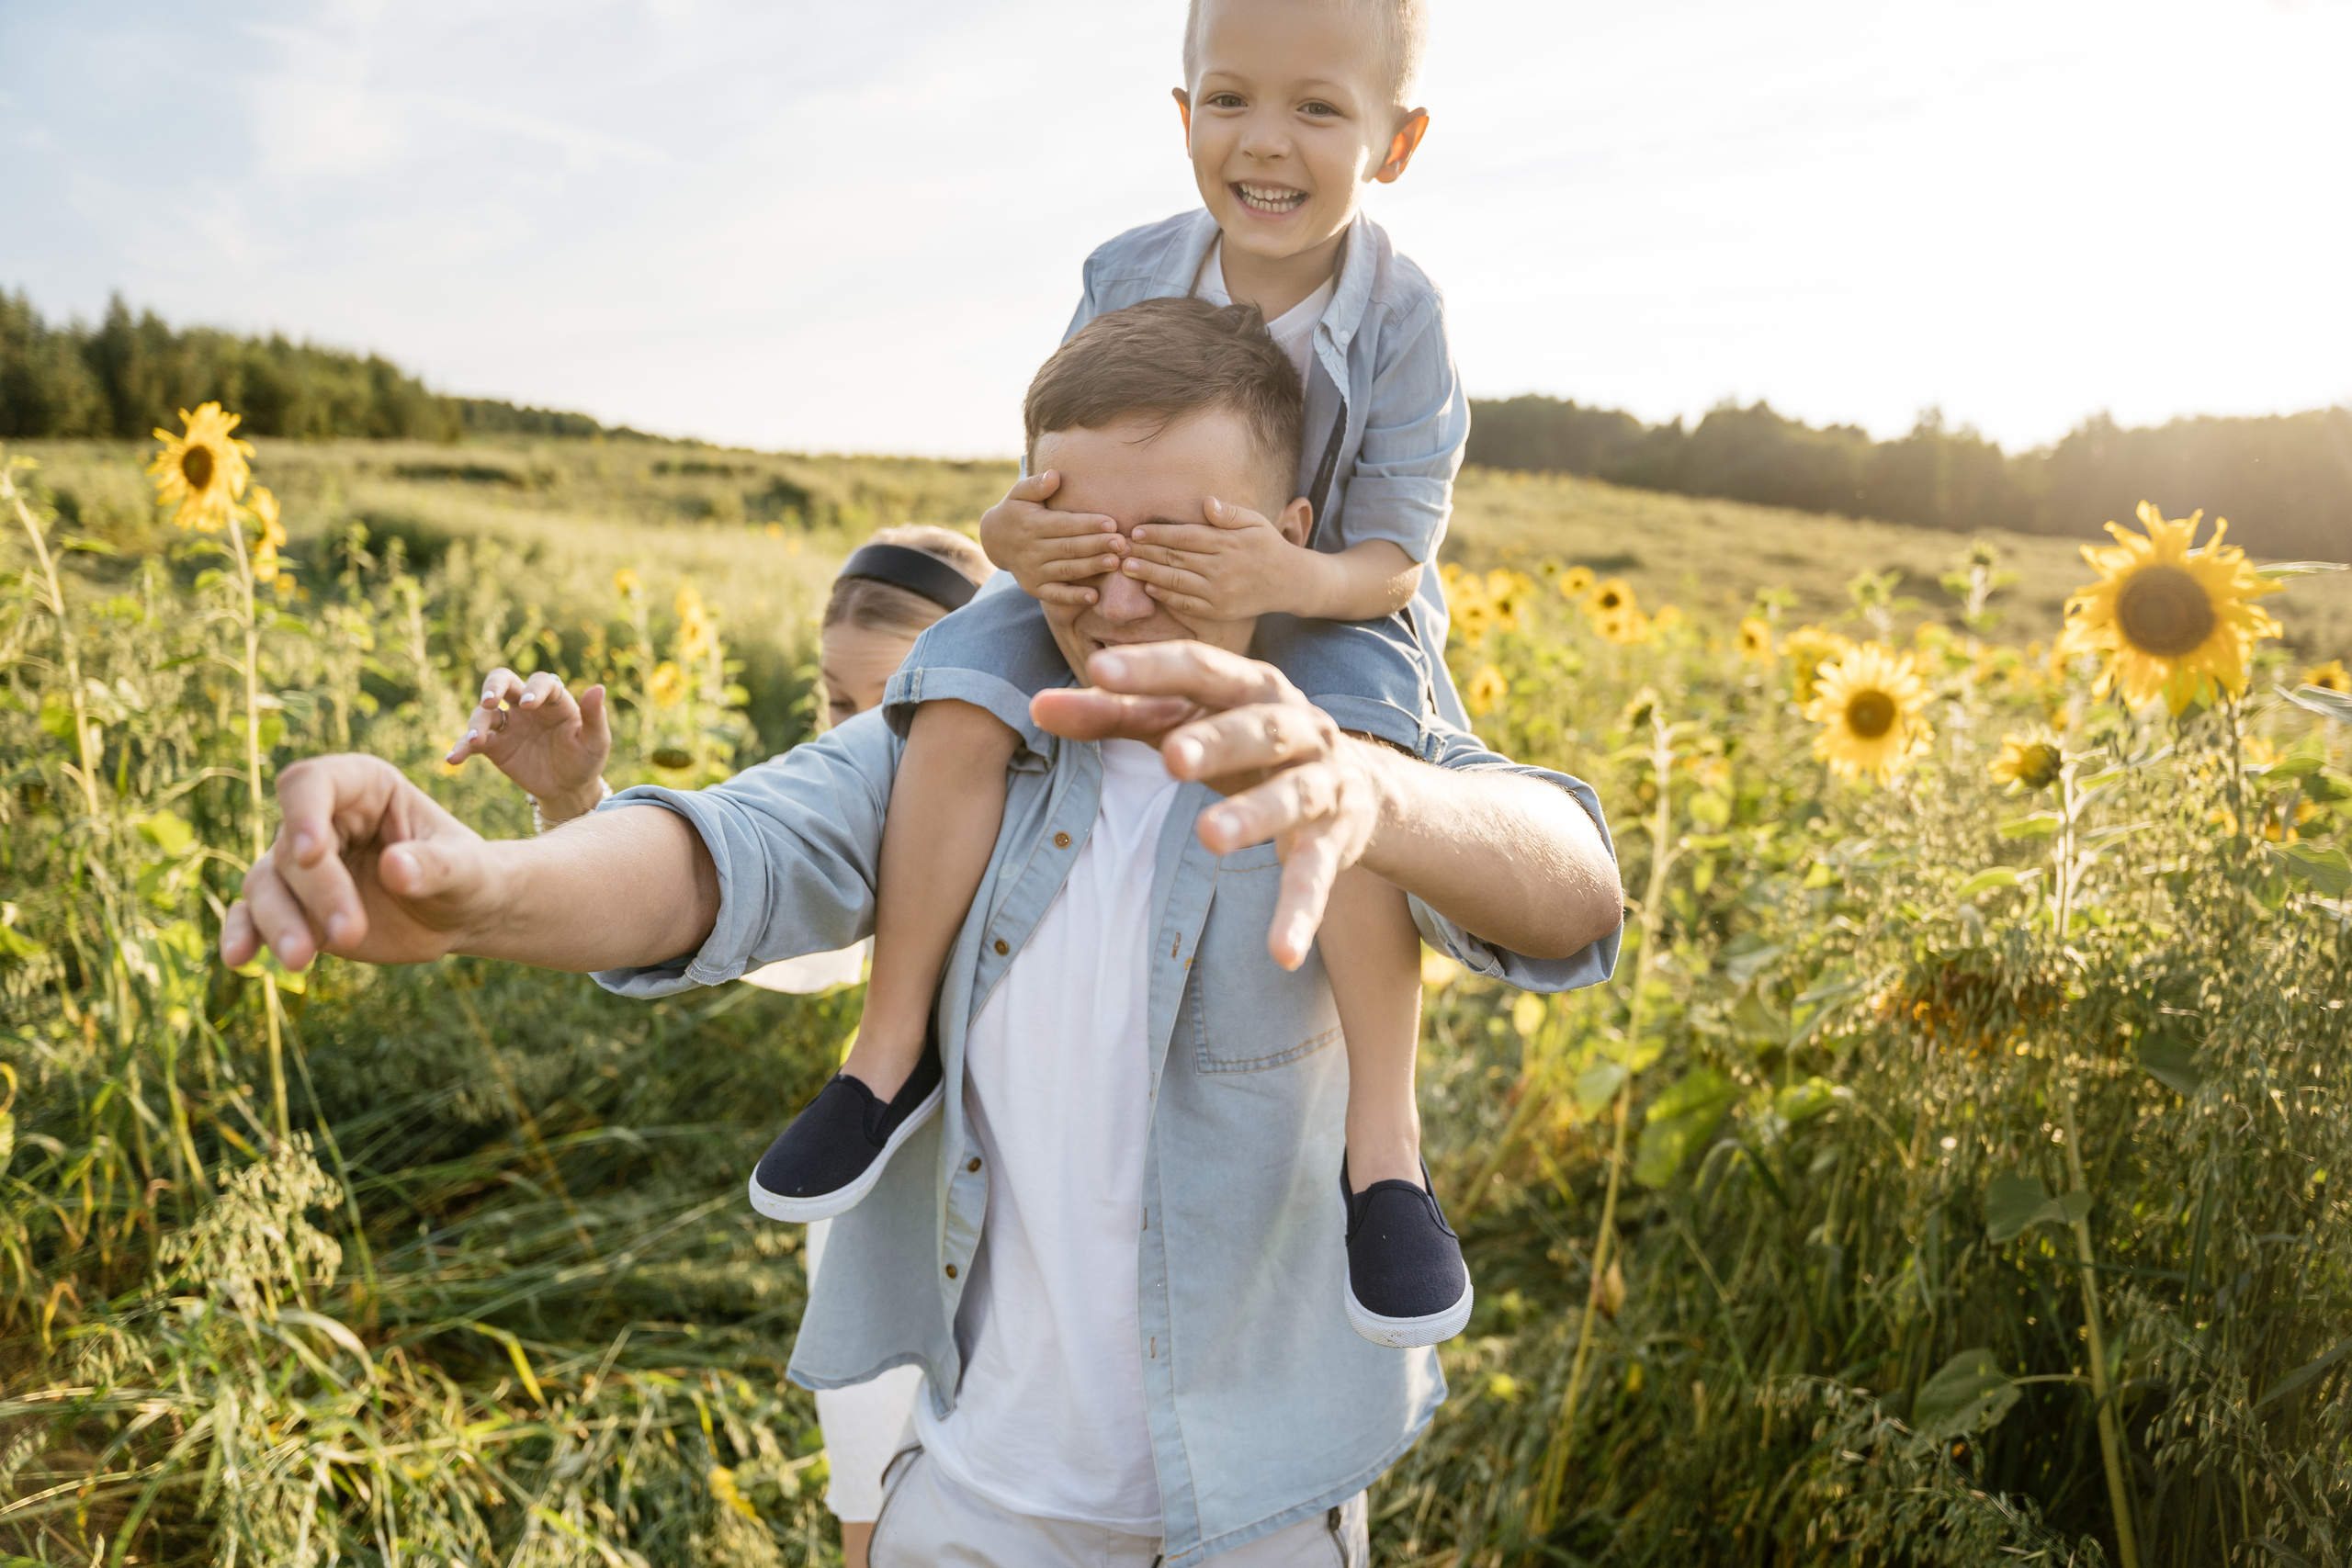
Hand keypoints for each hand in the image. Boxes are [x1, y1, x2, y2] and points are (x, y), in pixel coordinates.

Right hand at [222, 754, 498, 970]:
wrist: (461, 913)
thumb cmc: (469, 876)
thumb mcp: (468, 870)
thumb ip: (436, 866)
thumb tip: (395, 868)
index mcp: (364, 786)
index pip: (311, 782)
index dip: (303, 813)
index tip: (312, 854)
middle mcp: (322, 819)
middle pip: (291, 846)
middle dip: (317, 892)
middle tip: (351, 933)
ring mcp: (302, 865)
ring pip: (265, 884)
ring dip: (278, 922)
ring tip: (302, 960)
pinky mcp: (294, 906)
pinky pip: (253, 915)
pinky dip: (243, 934)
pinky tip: (239, 958)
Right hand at [446, 668, 611, 821]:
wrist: (569, 789)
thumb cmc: (586, 759)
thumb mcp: (596, 741)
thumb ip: (594, 716)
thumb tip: (598, 687)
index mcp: (553, 699)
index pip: (540, 682)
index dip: (535, 689)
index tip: (531, 705)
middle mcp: (526, 706)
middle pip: (503, 681)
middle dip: (493, 686)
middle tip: (489, 701)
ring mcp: (507, 724)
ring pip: (483, 713)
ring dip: (476, 723)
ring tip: (476, 740)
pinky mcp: (493, 746)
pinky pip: (472, 741)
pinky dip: (461, 747)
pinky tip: (453, 758)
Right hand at [978, 471, 1124, 606]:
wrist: (993, 540)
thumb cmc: (1015, 512)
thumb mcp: (1019, 493)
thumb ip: (1037, 485)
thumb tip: (1055, 475)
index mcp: (1032, 524)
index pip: (1065, 524)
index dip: (1088, 524)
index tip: (1112, 523)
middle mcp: (1032, 550)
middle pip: (1070, 548)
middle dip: (1097, 546)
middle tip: (1122, 544)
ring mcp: (1033, 571)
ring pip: (1067, 570)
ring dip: (1092, 567)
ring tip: (1116, 563)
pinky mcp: (1034, 588)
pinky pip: (1056, 595)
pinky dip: (1074, 597)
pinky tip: (1094, 596)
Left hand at [1031, 642, 1382, 969]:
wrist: (1357, 787)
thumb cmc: (1245, 744)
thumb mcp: (1184, 723)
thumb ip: (1113, 713)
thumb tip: (1035, 706)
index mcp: (1250, 685)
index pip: (1200, 668)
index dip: (1154, 668)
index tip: (1101, 669)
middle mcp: (1296, 724)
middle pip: (1257, 726)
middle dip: (1217, 740)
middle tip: (1172, 756)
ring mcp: (1321, 782)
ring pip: (1291, 796)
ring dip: (1255, 815)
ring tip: (1210, 837)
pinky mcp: (1334, 840)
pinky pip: (1316, 877)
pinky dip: (1299, 913)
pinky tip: (1281, 954)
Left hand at [1122, 497, 1310, 621]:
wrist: (1289, 582)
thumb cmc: (1267, 546)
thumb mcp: (1255, 522)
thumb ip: (1229, 513)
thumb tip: (1207, 502)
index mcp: (1227, 543)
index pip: (1185, 536)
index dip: (1158, 533)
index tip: (1136, 530)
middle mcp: (1221, 568)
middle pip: (1176, 558)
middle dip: (1145, 552)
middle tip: (1121, 547)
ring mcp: (1219, 592)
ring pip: (1176, 582)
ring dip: (1148, 573)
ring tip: (1126, 566)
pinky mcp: (1218, 611)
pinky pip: (1186, 604)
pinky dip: (1165, 596)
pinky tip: (1148, 587)